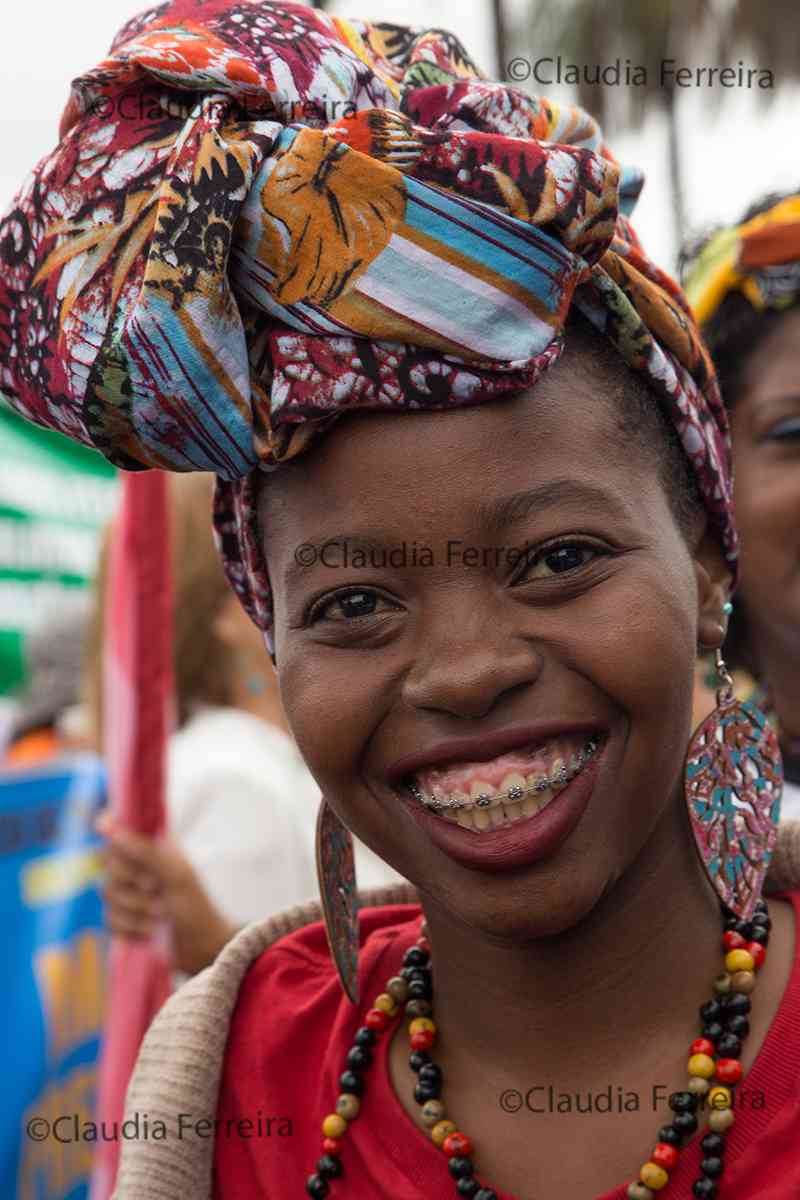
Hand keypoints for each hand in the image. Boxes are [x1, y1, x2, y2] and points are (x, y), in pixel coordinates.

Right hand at [96, 812, 239, 974]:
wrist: (200, 947)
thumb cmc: (195, 905)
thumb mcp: (176, 875)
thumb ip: (145, 851)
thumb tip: (110, 827)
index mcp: (152, 849)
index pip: (120, 830)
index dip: (110, 830)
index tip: (106, 832)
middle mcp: (137, 867)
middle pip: (110, 865)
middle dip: (133, 883)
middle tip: (156, 889)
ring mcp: (127, 894)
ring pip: (108, 894)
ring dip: (137, 909)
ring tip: (161, 915)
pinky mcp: (121, 920)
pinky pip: (109, 919)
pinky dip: (131, 927)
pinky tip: (150, 931)